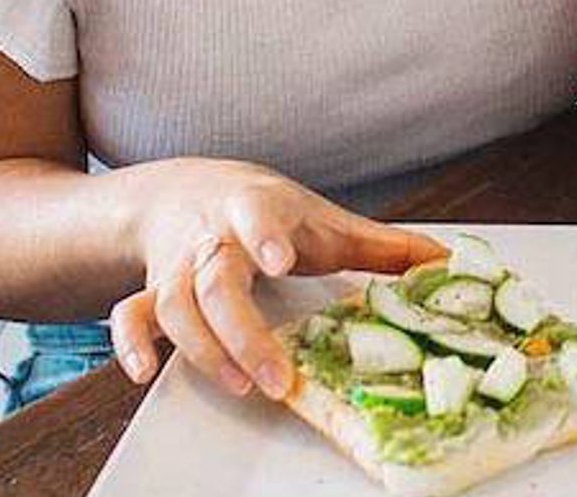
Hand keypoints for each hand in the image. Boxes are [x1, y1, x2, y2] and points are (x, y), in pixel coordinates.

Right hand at [111, 158, 448, 400]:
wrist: (189, 191)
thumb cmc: (268, 213)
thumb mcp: (325, 220)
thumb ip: (384, 245)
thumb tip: (447, 261)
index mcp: (259, 212)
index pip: (259, 219)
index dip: (267, 236)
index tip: (281, 257)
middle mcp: (212, 239)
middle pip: (216, 283)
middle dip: (244, 332)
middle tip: (275, 375)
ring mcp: (176, 266)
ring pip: (174, 307)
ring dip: (202, 350)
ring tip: (241, 384)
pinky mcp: (150, 290)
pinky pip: (129, 315)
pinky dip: (131, 342)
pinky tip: (144, 372)